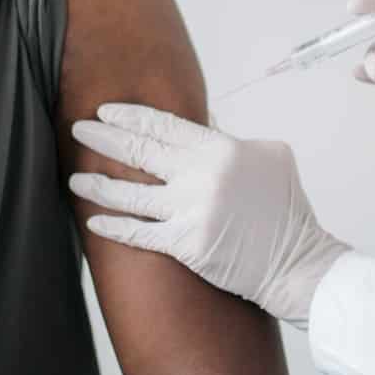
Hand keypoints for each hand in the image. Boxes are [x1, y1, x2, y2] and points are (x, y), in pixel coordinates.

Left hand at [69, 103, 348, 326]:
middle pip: (139, 152)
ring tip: (75, 178)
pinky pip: (139, 234)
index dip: (129, 116)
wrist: (298, 263)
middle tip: (78, 129)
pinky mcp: (186, 246)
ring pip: (131, 194)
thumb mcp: (270, 157)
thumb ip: (230, 138)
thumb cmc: (286, 211)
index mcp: (221, 149)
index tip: (105, 111)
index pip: (164, 125)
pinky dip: (114, 227)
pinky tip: (94, 221)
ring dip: (98, 185)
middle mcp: (202, 177)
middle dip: (103, 139)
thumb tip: (197, 121)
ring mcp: (191, 212)